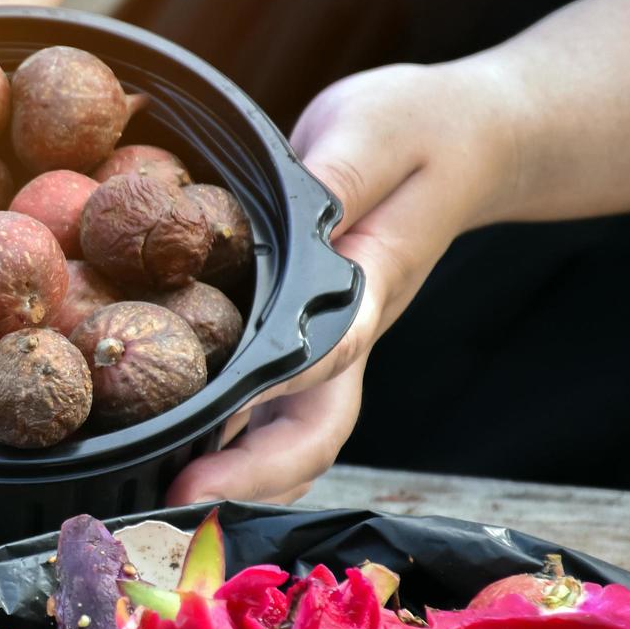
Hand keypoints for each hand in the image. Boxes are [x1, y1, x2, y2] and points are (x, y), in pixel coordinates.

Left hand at [166, 60, 514, 503]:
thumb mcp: (375, 128)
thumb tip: (303, 218)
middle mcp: (348, 338)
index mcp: (367, 289)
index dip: (269, 393)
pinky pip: (268, 412)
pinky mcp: (302, 344)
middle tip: (176, 498)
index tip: (215, 426)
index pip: (324, 354)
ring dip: (238, 478)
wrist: (468, 141)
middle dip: (249, 476)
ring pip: (291, 439)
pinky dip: (229, 445)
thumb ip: (338, 176)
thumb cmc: (423, 129)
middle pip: (310, 432)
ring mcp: (329, 351)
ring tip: (161, 499)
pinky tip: (168, 454)